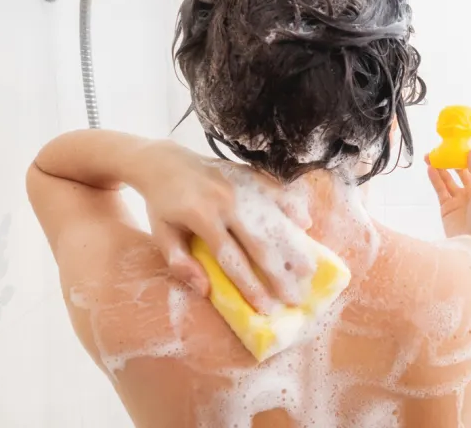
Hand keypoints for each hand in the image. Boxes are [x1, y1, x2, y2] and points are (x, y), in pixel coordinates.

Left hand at [134, 140, 313, 312]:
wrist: (164, 161)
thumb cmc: (163, 205)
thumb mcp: (161, 234)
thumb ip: (180, 262)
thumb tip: (206, 290)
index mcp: (202, 218)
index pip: (232, 259)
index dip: (251, 286)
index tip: (266, 309)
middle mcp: (226, 201)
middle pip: (259, 243)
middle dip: (278, 274)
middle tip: (295, 297)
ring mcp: (240, 186)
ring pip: (273, 219)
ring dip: (292, 245)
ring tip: (308, 269)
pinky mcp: (248, 174)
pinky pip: (275, 191)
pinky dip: (292, 206)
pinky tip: (305, 224)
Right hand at [425, 147, 470, 238]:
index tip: (465, 141)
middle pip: (463, 169)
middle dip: (453, 158)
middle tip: (443, 147)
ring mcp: (459, 198)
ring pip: (449, 178)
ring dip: (441, 167)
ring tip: (431, 156)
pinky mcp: (447, 206)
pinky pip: (440, 189)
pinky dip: (435, 179)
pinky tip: (430, 169)